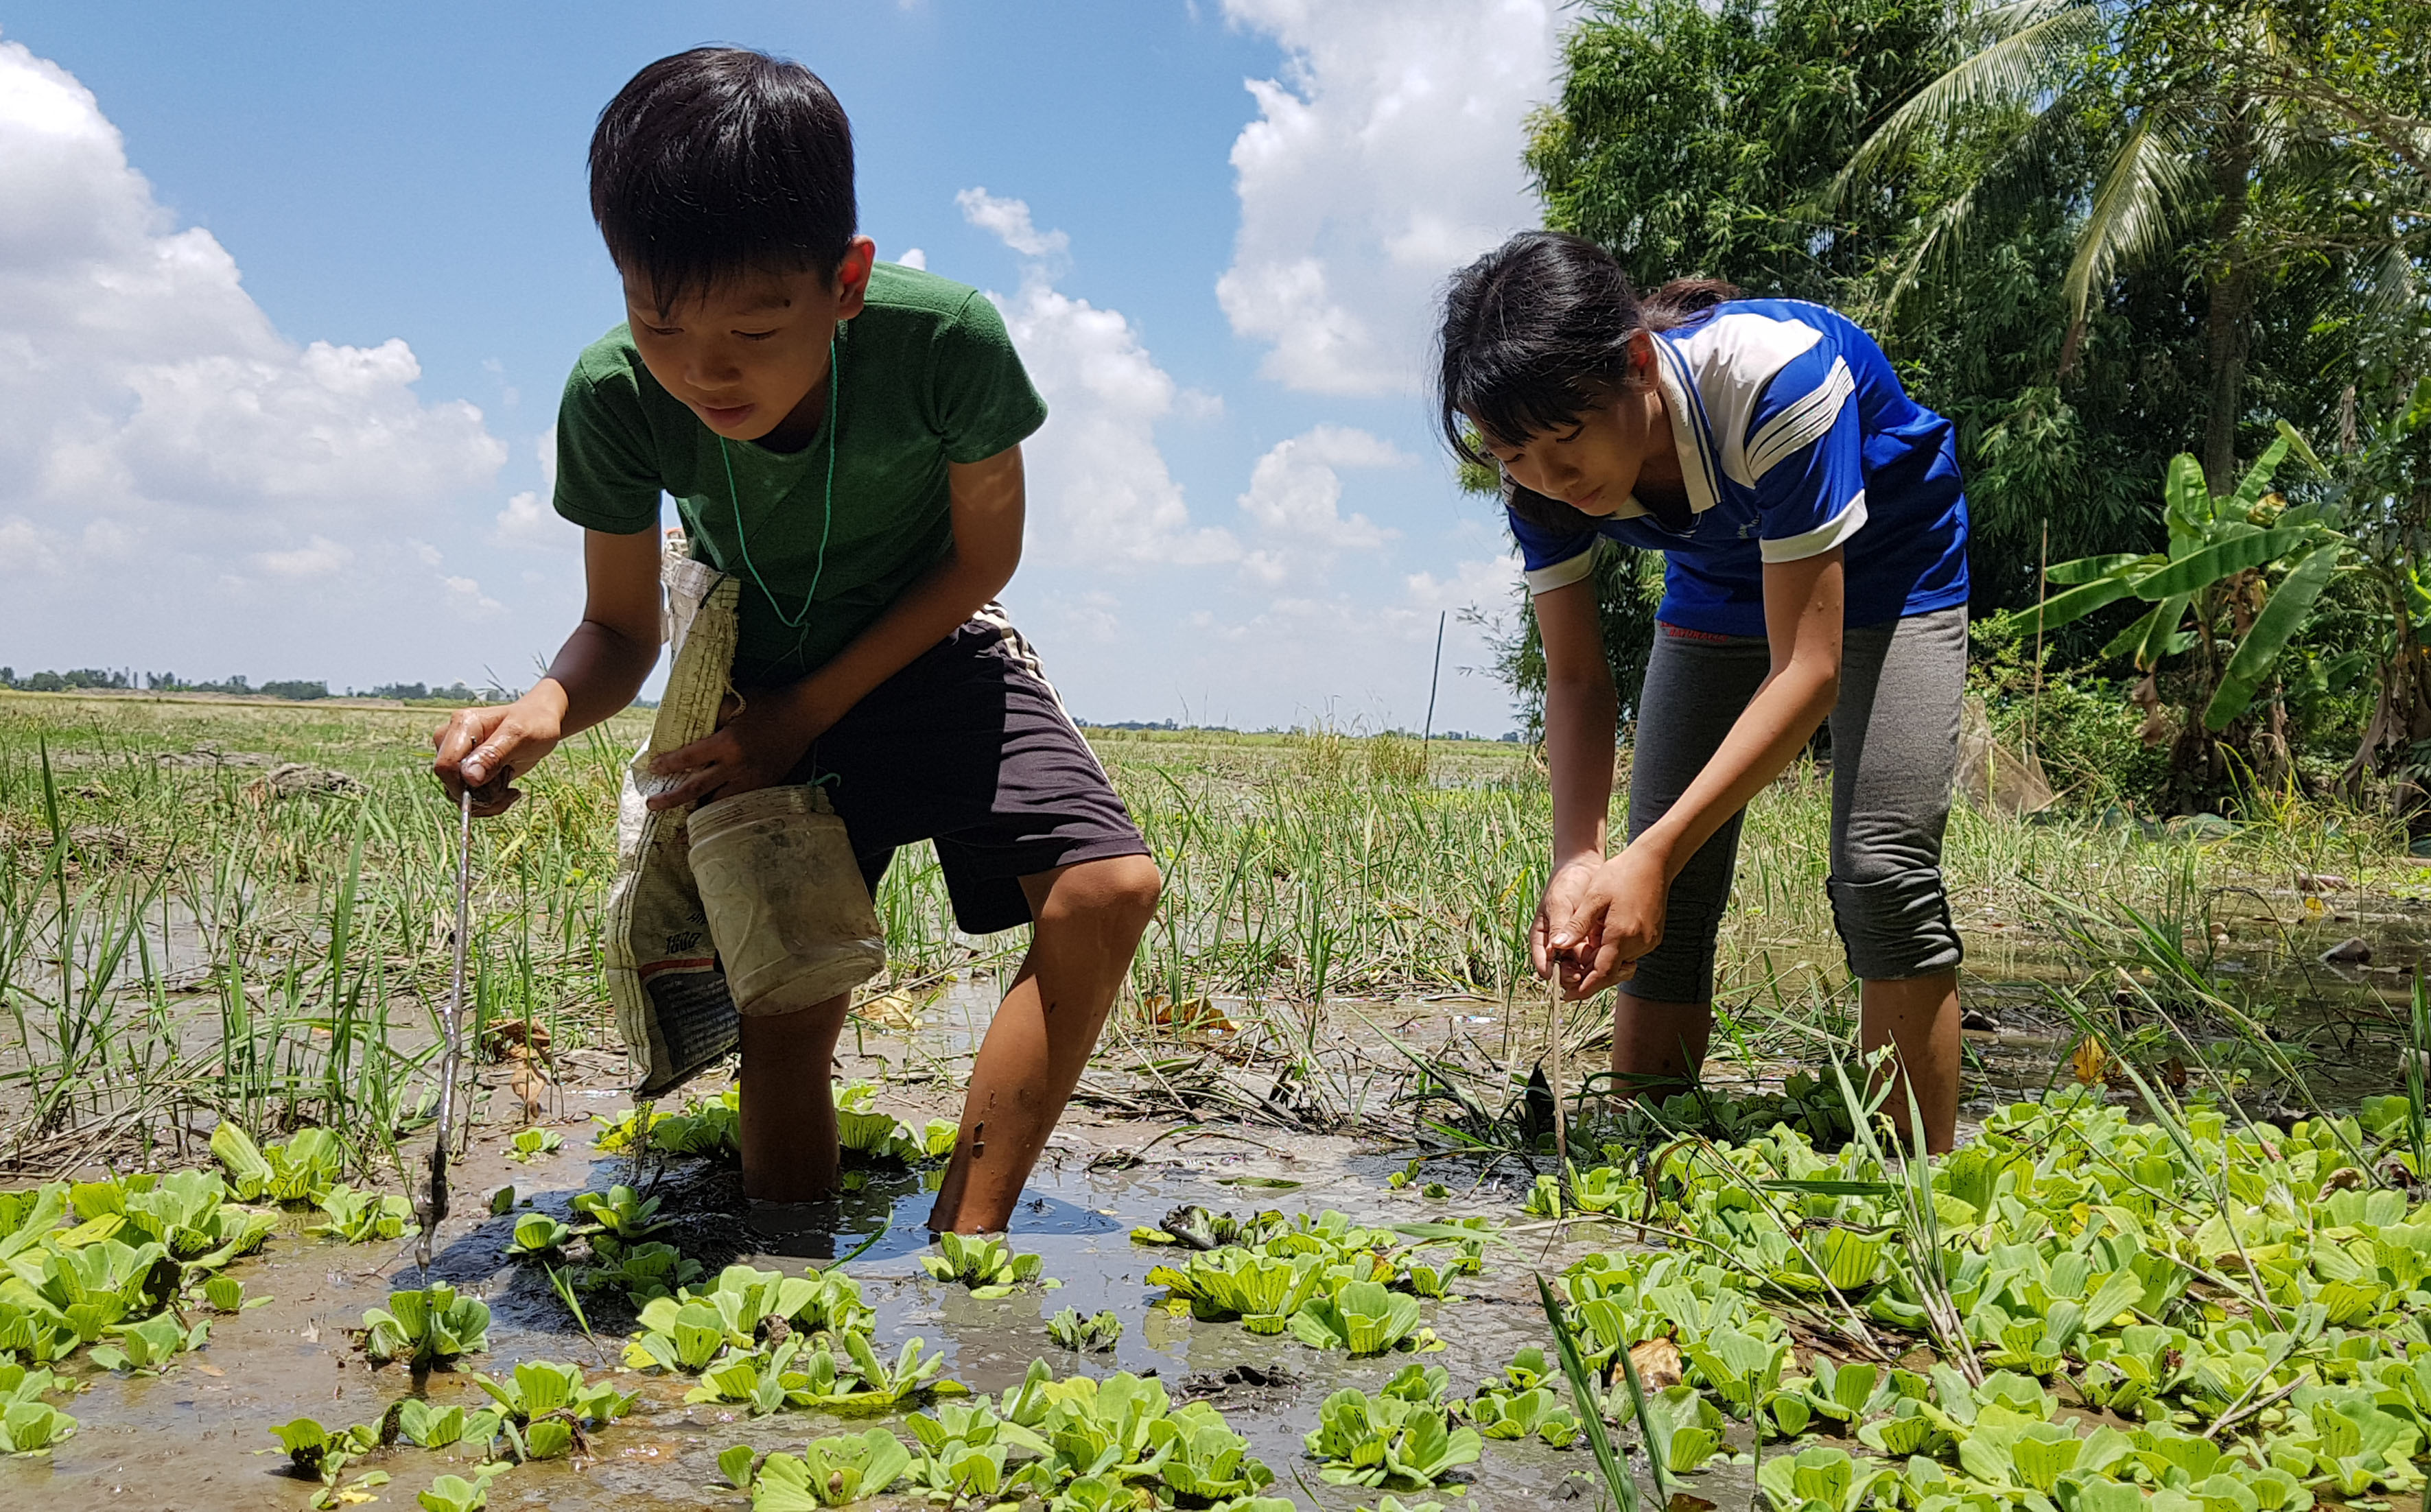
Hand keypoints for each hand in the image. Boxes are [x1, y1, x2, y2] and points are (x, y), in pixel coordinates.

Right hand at [432, 697, 561, 816]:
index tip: (494, 789)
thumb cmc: (533, 723)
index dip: (465, 785)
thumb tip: (469, 777)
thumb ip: (493, 755)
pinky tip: (508, 791)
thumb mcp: (519, 736)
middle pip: (451, 783)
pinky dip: (489, 802)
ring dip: (488, 801)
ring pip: (458, 794)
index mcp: (462, 725)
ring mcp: (458, 757)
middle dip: (481, 795)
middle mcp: (452, 740)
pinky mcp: (466, 771)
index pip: (445, 764)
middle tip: (508, 788)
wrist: (541, 721)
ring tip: (510, 789)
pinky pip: (468, 798)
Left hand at [645, 687, 822, 810]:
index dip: (670, 764)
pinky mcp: (765, 785)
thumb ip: (713, 714)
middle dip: (673, 799)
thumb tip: (692, 723)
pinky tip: (714, 817)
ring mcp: (752, 779)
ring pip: (718, 803)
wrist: (803, 715)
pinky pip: (739, 802)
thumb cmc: (769, 703)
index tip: (654, 768)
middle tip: (653, 805)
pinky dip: (724, 810)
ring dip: (698, 812)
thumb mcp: (736, 701)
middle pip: (698, 788)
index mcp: (727, 744)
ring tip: (681, 824)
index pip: (690, 758)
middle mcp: (737, 766)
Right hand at [1531, 858, 1601, 986]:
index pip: (1544, 964)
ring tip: (1606, 968)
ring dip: (1592, 971)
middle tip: (1589, 974)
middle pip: (1564, 970)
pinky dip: (1604, 960)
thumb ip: (1558, 927)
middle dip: (1576, 975)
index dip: (1555, 973)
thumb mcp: (1559, 904)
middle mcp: (1558, 946)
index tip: (1570, 973)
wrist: (1584, 867)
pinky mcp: (1591, 942)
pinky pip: (1596, 958)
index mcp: (1542, 939)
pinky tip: (1614, 959)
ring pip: (1582, 967)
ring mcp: (1575, 945)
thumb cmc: (1565, 883)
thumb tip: (1553, 950)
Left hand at [1542, 847, 1669, 998]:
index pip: (1600, 974)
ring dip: (1602, 961)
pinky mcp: (1654, 936)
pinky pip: (1630, 952)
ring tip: (1585, 947)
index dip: (1583, 987)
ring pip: (1620, 962)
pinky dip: (1615, 950)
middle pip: (1610, 972)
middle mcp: (1639, 943)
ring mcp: (1649, 941)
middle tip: (1568, 976)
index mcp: (1621, 936)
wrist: (1655, 861)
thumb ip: (1577, 926)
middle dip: (1589, 975)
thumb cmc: (1620, 875)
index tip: (1567, 996)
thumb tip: (1557, 948)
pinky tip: (1603, 935)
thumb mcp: (1593, 898)